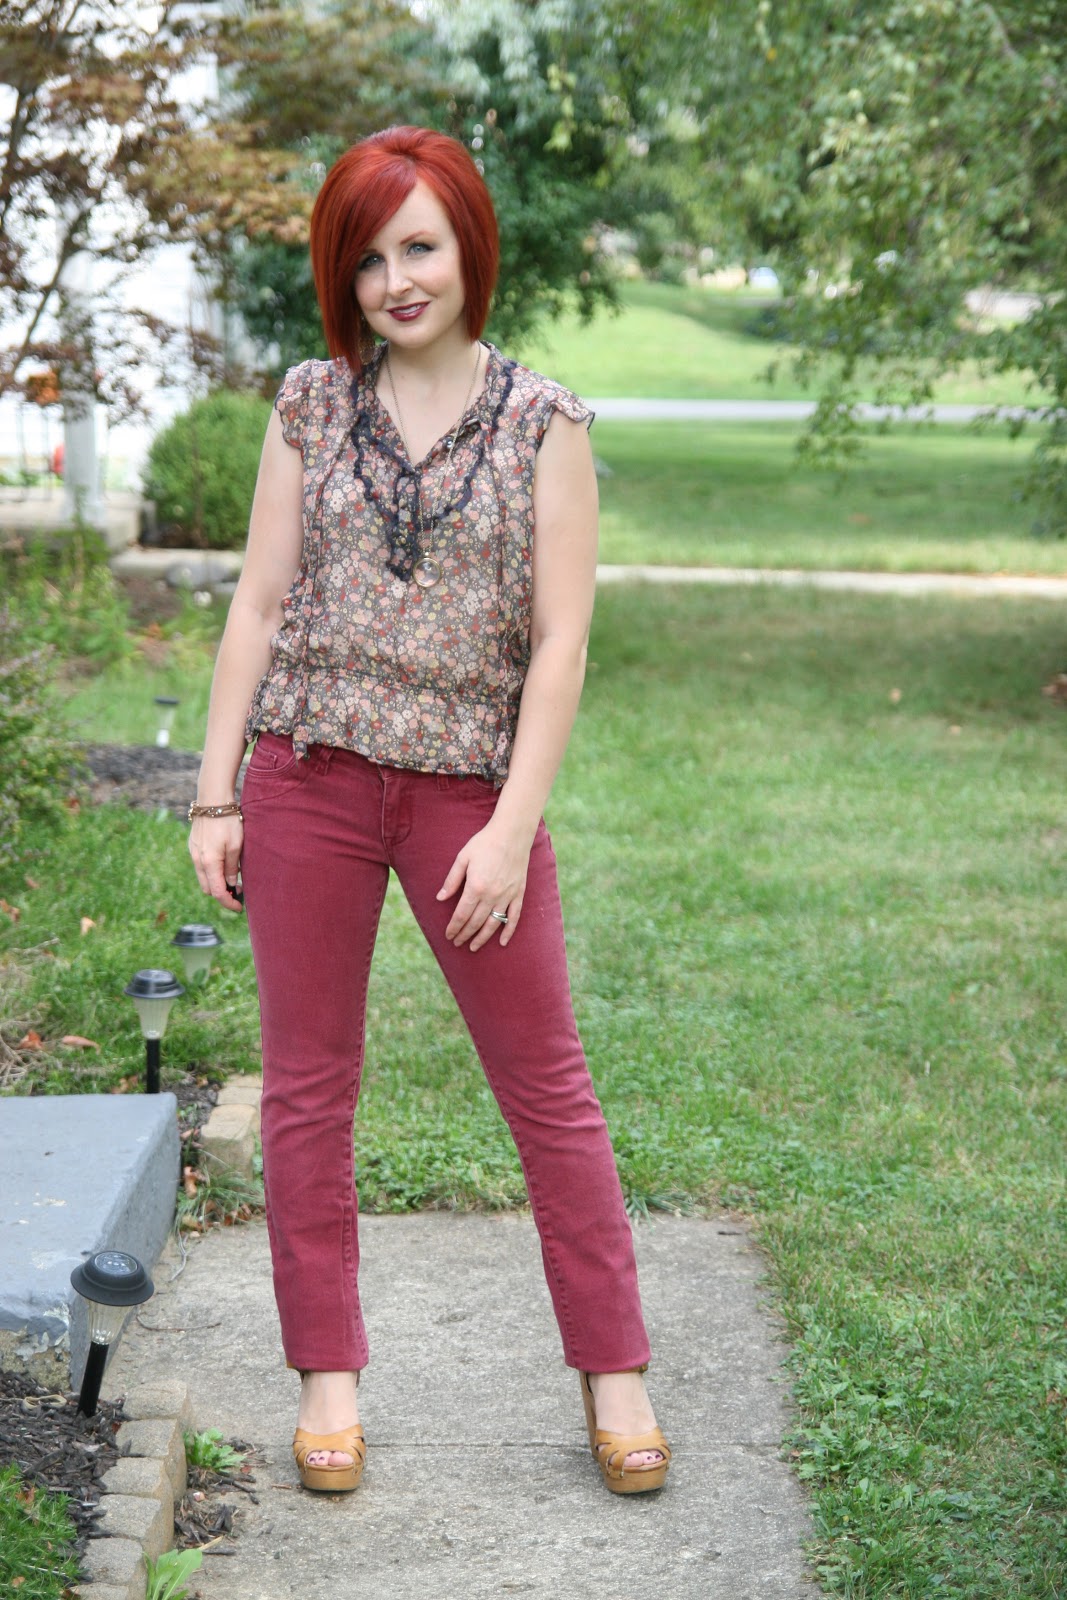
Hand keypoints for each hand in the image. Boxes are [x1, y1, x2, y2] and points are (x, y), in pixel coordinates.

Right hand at [188, 815, 244, 911]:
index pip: (217, 892)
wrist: (212, 800)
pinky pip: (201, 866)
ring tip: (234, 878)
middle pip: (207, 888)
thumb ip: (232, 867)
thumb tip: (231, 884)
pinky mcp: (193, 845)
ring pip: (203, 877)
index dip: (228, 903)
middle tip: (238, 892)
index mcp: (209, 863)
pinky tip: (224, 864)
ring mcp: (193, 852)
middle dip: (221, 894)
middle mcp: (198, 860)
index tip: (239, 907)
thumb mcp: (236, 846)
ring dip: (216, 882)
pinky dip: (211, 871)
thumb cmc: (228, 822)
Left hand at [436, 818, 532, 950]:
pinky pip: (514, 918)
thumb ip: (451, 880)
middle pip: (475, 922)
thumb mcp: (463, 858)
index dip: (454, 927)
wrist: (512, 834)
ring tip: (473, 947)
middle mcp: (492, 896)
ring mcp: (506, 896)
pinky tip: (503, 942)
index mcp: (475, 887)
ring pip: (493, 924)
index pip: (462, 915)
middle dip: (464, 935)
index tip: (448, 935)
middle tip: (456, 943)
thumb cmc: (484, 844)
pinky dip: (508, 932)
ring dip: (482, 938)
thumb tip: (440, 898)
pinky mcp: (518, 894)